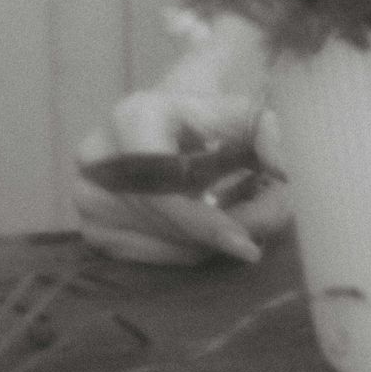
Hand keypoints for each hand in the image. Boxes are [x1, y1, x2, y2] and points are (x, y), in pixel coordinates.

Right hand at [75, 91, 289, 266]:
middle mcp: (95, 157)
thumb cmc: (216, 118)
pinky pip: (144, 256)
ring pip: (157, 241)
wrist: (177, 119)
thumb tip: (284, 168)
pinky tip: (202, 231)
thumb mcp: (248, 115)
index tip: (247, 245)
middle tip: (258, 238)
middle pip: (164, 219)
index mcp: (132, 118)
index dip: (206, 220)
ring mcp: (86, 196)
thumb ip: (272, 136)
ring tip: (234, 225)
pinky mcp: (91, 227)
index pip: (165, 186)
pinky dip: (182, 251)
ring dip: (202, 244)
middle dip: (216, 233)